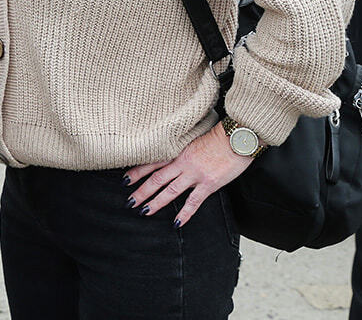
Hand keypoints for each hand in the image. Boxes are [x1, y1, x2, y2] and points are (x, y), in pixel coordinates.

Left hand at [123, 123, 254, 227]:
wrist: (237, 138)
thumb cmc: (217, 138)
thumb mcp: (192, 141)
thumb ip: (181, 151)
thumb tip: (172, 159)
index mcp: (177, 152)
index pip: (151, 163)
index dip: (137, 172)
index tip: (125, 180)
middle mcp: (182, 163)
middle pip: (156, 179)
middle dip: (141, 191)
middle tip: (130, 202)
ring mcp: (194, 174)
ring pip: (170, 191)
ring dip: (156, 202)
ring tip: (144, 212)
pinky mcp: (208, 184)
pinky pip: (193, 202)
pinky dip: (184, 213)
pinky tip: (177, 223)